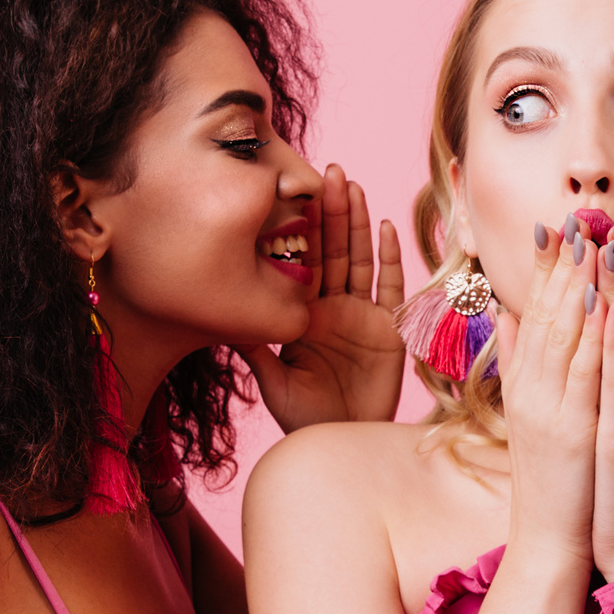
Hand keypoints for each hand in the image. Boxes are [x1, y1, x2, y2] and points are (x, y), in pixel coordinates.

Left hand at [245, 163, 407, 431]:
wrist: (342, 442)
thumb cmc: (305, 418)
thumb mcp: (272, 380)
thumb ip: (254, 348)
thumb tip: (222, 318)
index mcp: (304, 314)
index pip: (305, 261)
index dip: (303, 227)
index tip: (298, 191)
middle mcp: (334, 308)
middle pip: (335, 250)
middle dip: (333, 212)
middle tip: (329, 172)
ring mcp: (363, 316)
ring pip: (362, 260)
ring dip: (359, 224)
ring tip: (354, 188)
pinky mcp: (389, 329)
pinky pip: (391, 288)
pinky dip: (389, 258)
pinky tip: (385, 228)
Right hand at [490, 217, 606, 566]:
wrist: (551, 540)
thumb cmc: (552, 480)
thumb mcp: (530, 414)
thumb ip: (520, 362)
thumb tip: (508, 314)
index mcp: (525, 383)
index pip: (533, 312)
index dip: (544, 269)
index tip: (556, 226)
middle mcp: (531, 389)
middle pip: (545, 312)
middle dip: (562, 262)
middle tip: (577, 215)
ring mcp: (550, 408)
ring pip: (563, 334)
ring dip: (579, 283)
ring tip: (594, 239)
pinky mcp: (574, 430)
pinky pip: (585, 373)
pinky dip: (593, 334)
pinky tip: (606, 300)